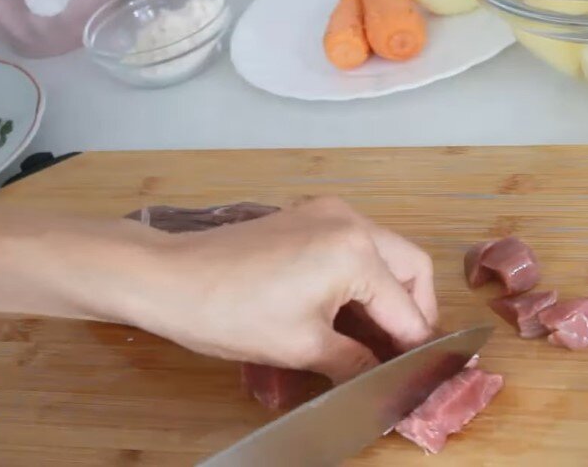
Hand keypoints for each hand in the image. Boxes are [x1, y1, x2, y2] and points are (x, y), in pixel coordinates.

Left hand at [106, 197, 437, 383]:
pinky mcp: (305, 215)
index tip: (419, 375)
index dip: (415, 348)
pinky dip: (361, 275)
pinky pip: (354, 243)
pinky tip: (346, 310)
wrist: (168, 279)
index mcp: (356, 252)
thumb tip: (382, 376)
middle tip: (402, 352)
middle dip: (414, 311)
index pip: (407, 310)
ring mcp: (327, 212)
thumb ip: (356, 361)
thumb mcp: (302, 347)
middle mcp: (350, 221)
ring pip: (384, 252)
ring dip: (388, 292)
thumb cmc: (231, 314)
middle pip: (410, 266)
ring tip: (374, 338)